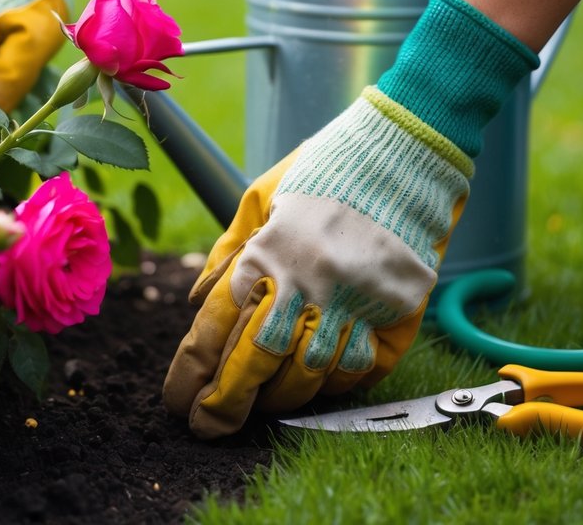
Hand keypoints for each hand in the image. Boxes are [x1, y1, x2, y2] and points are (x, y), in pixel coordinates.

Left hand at [162, 87, 471, 437]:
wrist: (402, 154)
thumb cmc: (323, 172)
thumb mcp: (261, 197)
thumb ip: (227, 251)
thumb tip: (197, 302)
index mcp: (262, 253)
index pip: (213, 330)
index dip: (190, 374)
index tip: (180, 401)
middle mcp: (302, 281)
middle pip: (253, 362)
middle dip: (224, 404)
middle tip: (207, 428)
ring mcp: (350, 300)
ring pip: (306, 376)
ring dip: (278, 400)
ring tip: (261, 407)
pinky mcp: (391, 311)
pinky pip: (355, 368)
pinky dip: (332, 384)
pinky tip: (314, 386)